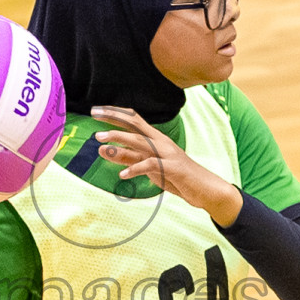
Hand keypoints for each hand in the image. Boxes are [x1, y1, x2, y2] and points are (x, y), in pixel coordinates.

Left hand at [92, 106, 242, 226]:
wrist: (206, 189)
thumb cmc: (176, 177)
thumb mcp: (148, 167)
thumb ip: (127, 158)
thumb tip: (103, 150)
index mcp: (156, 139)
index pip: (133, 119)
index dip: (115, 113)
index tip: (97, 110)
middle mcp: (161, 142)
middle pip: (134, 124)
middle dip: (113, 118)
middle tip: (93, 113)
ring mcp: (167, 154)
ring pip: (140, 142)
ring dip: (119, 139)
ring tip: (100, 141)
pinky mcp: (172, 168)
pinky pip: (151, 165)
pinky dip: (135, 169)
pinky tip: (122, 174)